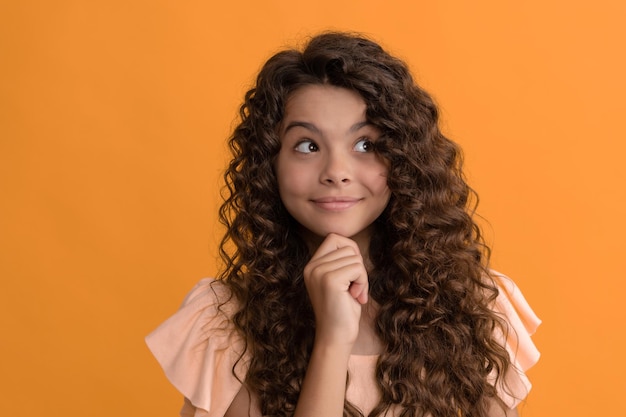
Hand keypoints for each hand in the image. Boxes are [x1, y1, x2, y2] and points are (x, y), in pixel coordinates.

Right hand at [303, 233, 368, 349]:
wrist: (336, 337)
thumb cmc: (342, 310)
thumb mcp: (339, 280)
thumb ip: (341, 262)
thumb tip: (353, 244)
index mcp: (312, 265)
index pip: (335, 238)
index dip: (350, 252)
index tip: (351, 274)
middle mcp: (312, 266)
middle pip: (348, 247)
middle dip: (358, 267)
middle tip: (354, 289)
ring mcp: (319, 272)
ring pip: (355, 257)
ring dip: (362, 277)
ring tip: (354, 294)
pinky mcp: (330, 280)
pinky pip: (358, 268)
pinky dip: (363, 282)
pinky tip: (356, 297)